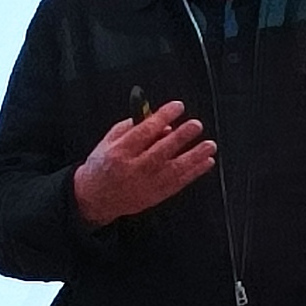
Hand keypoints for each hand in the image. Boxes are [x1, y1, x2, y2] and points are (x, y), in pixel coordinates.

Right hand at [73, 100, 215, 227]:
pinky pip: (179, 183)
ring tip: (209, 145)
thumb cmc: (102, 167)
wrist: (96, 199)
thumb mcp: (107, 141)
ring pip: (175, 169)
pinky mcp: (156, 195)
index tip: (177, 107)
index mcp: (120, 152)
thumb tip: (156, 121)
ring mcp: (147, 184)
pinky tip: (206, 162)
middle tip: (196, 125)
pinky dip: (195, 172)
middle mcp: (134, 168)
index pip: (144, 131)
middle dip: (181, 137)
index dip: (163, 117)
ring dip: (195, 156)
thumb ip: (130, 128)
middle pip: (162, 150)